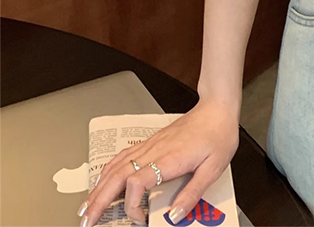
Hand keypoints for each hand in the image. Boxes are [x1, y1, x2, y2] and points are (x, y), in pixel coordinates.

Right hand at [77, 97, 240, 226]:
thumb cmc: (218, 135)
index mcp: (170, 158)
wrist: (217, 108)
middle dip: (99, 200)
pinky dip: (108, 170)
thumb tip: (175, 216)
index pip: (137, 182)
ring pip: (116, 166)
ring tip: (86, 207)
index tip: (141, 218)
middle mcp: (155, 150)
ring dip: (98, 187)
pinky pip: (123, 156)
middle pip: (117, 176)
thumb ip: (193, 193)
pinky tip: (102, 180)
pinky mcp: (151, 142)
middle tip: (86, 221)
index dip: (132, 205)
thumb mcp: (214, 168)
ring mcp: (150, 145)